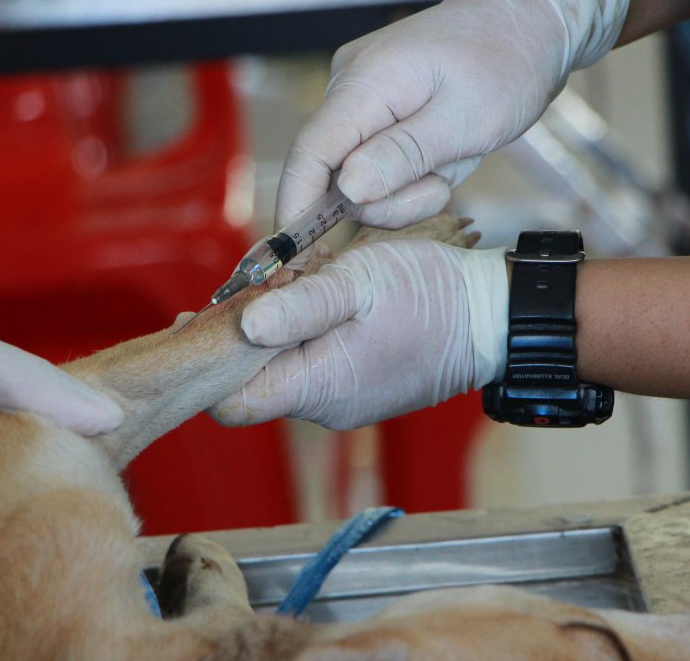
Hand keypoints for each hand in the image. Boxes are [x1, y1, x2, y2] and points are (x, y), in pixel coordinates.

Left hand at [210, 240, 507, 429]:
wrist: (491, 318)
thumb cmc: (431, 296)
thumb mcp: (360, 282)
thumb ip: (301, 305)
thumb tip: (242, 325)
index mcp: (318, 387)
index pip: (230, 403)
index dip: (206, 363)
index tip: (198, 318)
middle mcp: (325, 407)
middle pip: (253, 384)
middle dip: (242, 338)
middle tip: (248, 287)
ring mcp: (344, 402)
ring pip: (283, 374)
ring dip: (276, 333)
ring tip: (292, 287)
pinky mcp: (359, 389)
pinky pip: (313, 369)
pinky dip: (304, 339)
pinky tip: (318, 302)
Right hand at [276, 0, 628, 229]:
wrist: (528, 26)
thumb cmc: (507, 64)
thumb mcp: (467, 121)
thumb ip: (404, 156)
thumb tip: (349, 190)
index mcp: (368, 82)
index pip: (310, 153)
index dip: (297, 207)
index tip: (296, 254)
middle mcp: (351, 86)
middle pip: (337, 174)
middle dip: (388, 199)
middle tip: (442, 184)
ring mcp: (361, 97)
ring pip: (361, 176)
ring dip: (407, 186)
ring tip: (451, 158)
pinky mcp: (375, 109)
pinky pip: (377, 162)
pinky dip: (411, 172)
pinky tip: (442, 152)